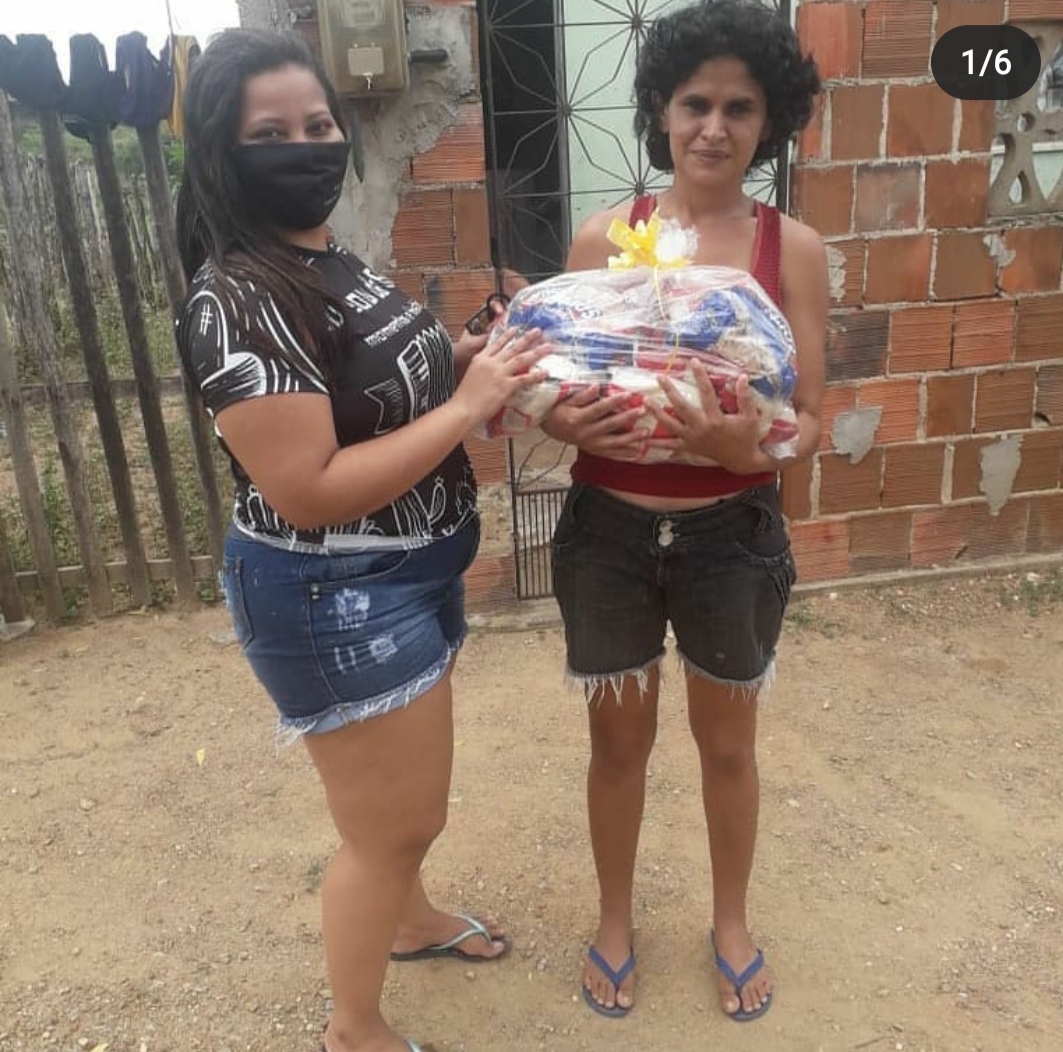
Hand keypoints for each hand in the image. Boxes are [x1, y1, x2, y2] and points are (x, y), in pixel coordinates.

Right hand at [451, 326, 549, 427]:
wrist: (463, 408)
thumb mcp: (470, 376)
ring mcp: (499, 373)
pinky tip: (545, 372)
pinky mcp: (505, 386)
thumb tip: (490, 371)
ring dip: (536, 351)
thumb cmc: (463, 397)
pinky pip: (524, 378)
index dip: (507, 335)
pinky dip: (536, 375)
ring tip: (548, 347)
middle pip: (512, 347)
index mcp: (480, 359)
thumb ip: (481, 370)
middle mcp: (491, 362)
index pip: (496, 343)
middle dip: (527, 338)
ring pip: (521, 358)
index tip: (516, 329)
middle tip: (538, 331)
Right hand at [542, 386, 658, 459]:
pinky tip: (639, 451)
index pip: (599, 408)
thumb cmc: (559, 411)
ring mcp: (590, 444)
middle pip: (609, 425)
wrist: (551, 429)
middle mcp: (585, 433)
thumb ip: (582, 396)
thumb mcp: (566, 400)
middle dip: (628, 418)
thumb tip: (596, 387)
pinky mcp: (594, 451)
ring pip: (613, 443)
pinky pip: (611, 454)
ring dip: (631, 438)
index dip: (614, 401)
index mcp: (577, 419)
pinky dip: (625, 453)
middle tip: (643, 411)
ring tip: (646, 433)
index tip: (629, 394)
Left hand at [649, 363, 772, 473]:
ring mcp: (693, 439)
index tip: (693, 360)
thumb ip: (745, 397)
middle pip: (681, 407)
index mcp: (716, 419)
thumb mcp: (750, 417)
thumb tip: (742, 376)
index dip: (700, 376)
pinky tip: (644, 440)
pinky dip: (657, 444)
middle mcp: (701, 428)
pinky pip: (670, 445)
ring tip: (645, 401)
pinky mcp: (689, 447)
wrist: (741, 460)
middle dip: (670, 391)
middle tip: (659, 377)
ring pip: (670, 425)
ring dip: (657, 413)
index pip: (706, 393)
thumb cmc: (747, 437)